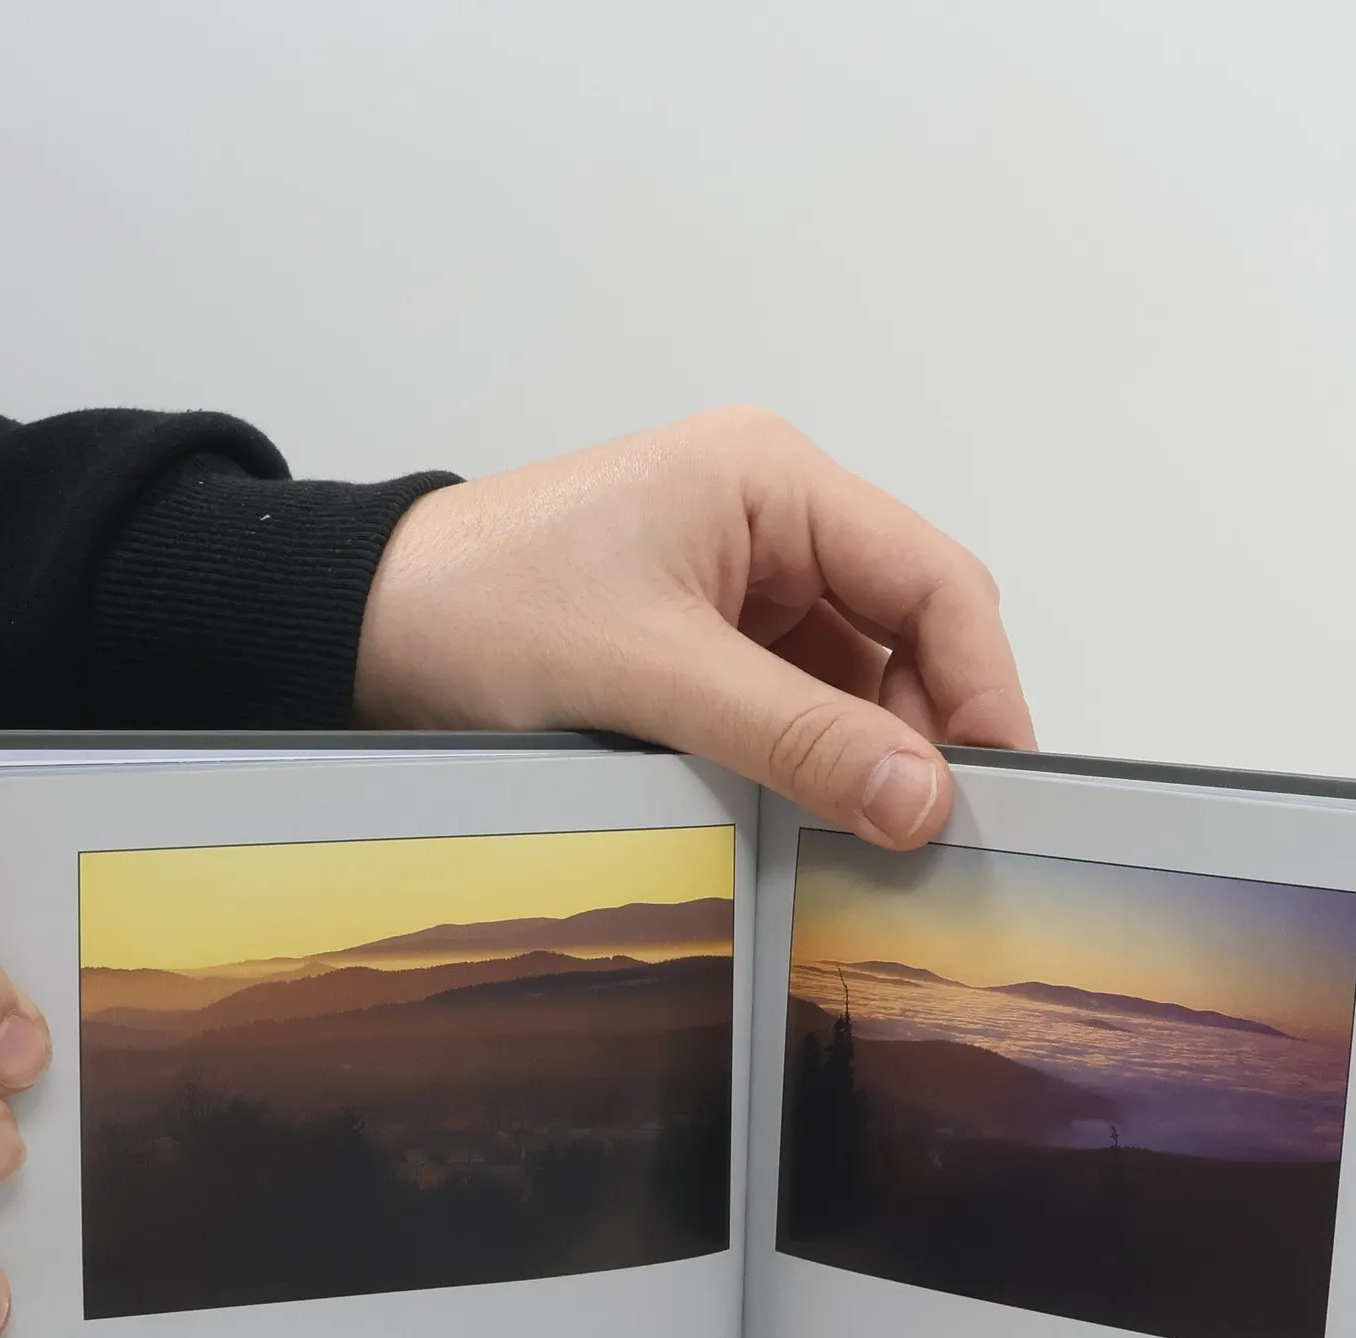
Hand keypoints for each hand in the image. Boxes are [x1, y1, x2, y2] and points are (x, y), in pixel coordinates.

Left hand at [359, 407, 1035, 848]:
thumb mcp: (650, 676)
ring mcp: (740, 581)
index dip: (981, 688)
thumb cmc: (479, 609)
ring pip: (855, 678)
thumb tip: (921, 800)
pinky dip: (809, 759)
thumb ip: (794, 737)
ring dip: (861, 755)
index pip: (934, 581)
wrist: (359, 625)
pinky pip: (795, 701)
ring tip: (857, 839)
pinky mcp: (707, 636)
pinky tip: (801, 815)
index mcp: (774, 482)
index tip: (996, 789)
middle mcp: (772, 521)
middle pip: (907, 633)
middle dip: (921, 733)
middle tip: (925, 838)